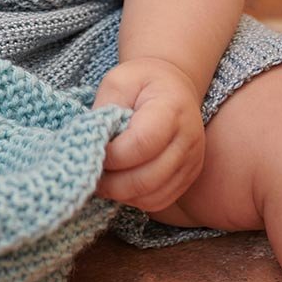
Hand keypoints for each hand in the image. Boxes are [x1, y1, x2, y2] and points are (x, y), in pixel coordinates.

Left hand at [91, 56, 205, 212]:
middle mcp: (188, 139)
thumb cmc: (142, 82)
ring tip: (102, 179)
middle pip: (147, 177)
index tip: (91, 149)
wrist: (174, 86)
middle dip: (112, 182)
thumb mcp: (118, 81)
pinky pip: (159, 201)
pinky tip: (120, 184)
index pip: (141, 144)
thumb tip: (91, 142)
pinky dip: (135, 199)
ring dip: (121, 194)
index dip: (112, 155)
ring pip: (153, 196)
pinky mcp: (188, 177)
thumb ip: (105, 109)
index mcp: (172, 109)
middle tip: (90, 173)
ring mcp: (192, 162)